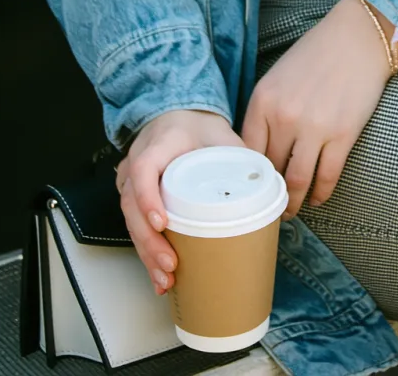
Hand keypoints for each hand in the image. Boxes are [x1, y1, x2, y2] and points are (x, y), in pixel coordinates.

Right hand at [115, 108, 243, 293]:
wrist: (178, 118)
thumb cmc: (199, 128)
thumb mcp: (221, 134)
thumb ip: (240, 154)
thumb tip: (267, 184)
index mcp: (160, 143)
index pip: (145, 169)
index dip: (148, 197)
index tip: (162, 223)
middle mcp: (138, 161)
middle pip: (131, 205)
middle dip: (149, 240)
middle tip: (170, 265)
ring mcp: (131, 180)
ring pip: (130, 220)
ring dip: (147, 253)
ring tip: (165, 280)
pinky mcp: (133, 197)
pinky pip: (134, 226)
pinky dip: (147, 252)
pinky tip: (160, 277)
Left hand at [242, 0, 397, 217]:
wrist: (357, 37)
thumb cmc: (316, 55)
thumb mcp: (278, 77)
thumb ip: (265, 111)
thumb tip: (256, 151)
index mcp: (263, 100)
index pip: (246, 152)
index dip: (248, 175)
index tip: (250, 188)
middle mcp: (284, 117)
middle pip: (270, 170)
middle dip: (269, 192)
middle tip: (269, 206)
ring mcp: (314, 128)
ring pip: (296, 181)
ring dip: (293, 203)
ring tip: (292, 211)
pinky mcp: (342, 135)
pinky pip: (326, 177)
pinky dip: (321, 194)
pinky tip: (318, 198)